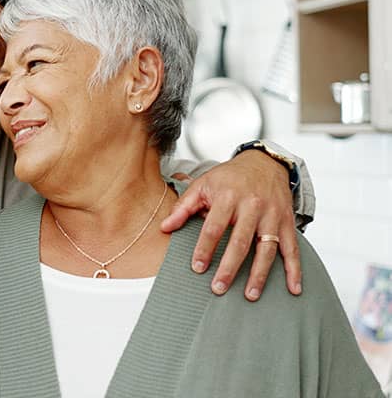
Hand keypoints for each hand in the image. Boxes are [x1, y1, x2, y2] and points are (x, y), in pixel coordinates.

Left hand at [160, 150, 301, 300]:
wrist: (264, 163)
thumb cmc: (229, 177)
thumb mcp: (203, 184)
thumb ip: (183, 207)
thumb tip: (164, 227)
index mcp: (228, 196)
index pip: (214, 227)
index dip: (205, 248)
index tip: (197, 268)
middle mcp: (252, 206)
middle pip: (241, 241)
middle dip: (229, 267)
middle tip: (218, 288)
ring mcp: (272, 215)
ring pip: (267, 248)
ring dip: (259, 274)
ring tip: (249, 295)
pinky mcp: (287, 222)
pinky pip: (292, 249)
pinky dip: (295, 270)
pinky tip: (293, 289)